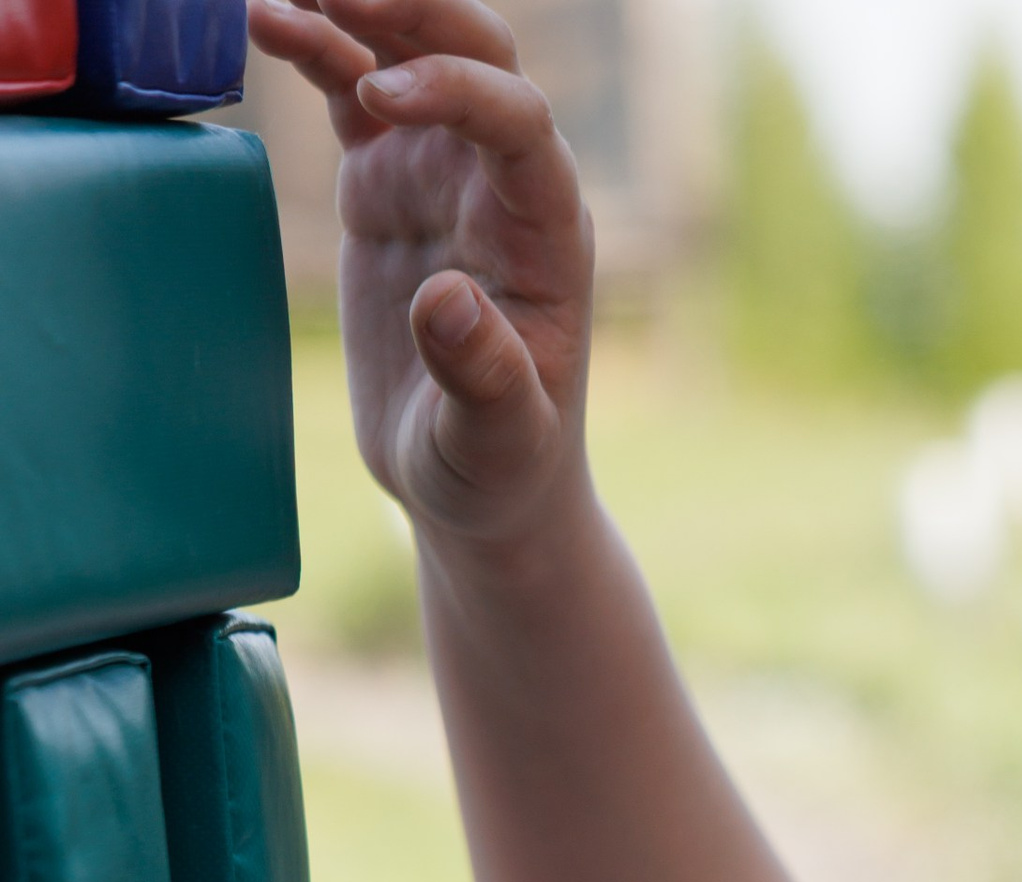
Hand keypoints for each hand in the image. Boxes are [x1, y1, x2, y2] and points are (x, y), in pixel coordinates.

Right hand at [248, 0, 592, 556]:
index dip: (454, 90)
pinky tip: (265, 19)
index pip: (518, 123)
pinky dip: (316, 46)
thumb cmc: (498, 470)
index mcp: (545, 233)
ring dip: (353, 9)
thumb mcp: (497, 442)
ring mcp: (442, 172)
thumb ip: (484, 378)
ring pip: (409, 50)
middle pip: (474, 51)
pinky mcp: (387, 180)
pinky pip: (354, 87)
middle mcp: (500, 183)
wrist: (475, 482)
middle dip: (411, 9)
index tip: (380, 98)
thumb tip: (449, 300)